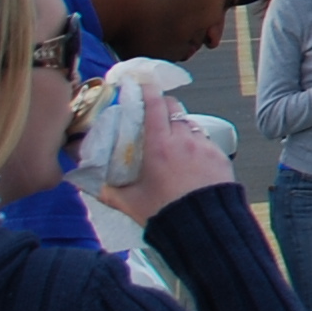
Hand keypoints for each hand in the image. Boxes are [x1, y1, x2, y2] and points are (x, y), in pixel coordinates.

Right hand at [95, 94, 231, 222]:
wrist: (203, 225)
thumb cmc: (164, 212)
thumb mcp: (130, 202)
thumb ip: (108, 191)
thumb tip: (90, 186)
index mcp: (159, 146)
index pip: (155, 107)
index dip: (149, 92)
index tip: (143, 84)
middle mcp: (184, 140)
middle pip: (175, 109)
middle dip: (164, 106)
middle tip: (155, 114)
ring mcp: (205, 146)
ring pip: (191, 125)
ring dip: (181, 127)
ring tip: (173, 143)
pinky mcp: (221, 156)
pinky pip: (207, 142)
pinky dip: (197, 145)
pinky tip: (190, 161)